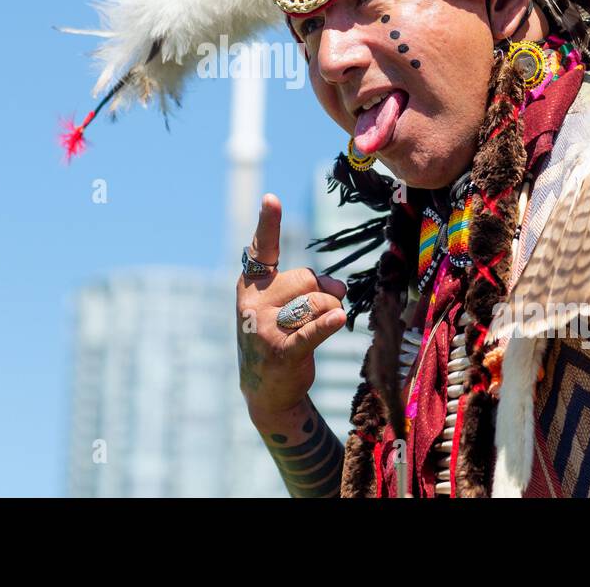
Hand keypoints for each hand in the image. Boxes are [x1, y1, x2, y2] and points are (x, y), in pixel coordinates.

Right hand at [235, 193, 348, 423]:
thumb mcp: (285, 305)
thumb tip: (337, 286)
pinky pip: (313, 330)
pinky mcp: (281, 353)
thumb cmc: (279, 336)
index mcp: (251, 284)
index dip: (268, 222)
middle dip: (323, 292)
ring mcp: (264, 328)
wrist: (266, 391)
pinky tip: (338, 319)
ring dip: (328, 313)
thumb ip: (308, 286)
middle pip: (306, 278)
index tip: (271, 198)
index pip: (262, 248)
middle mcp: (253, 303)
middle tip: (322, 309)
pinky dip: (328, 324)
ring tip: (317, 329)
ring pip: (317, 303)